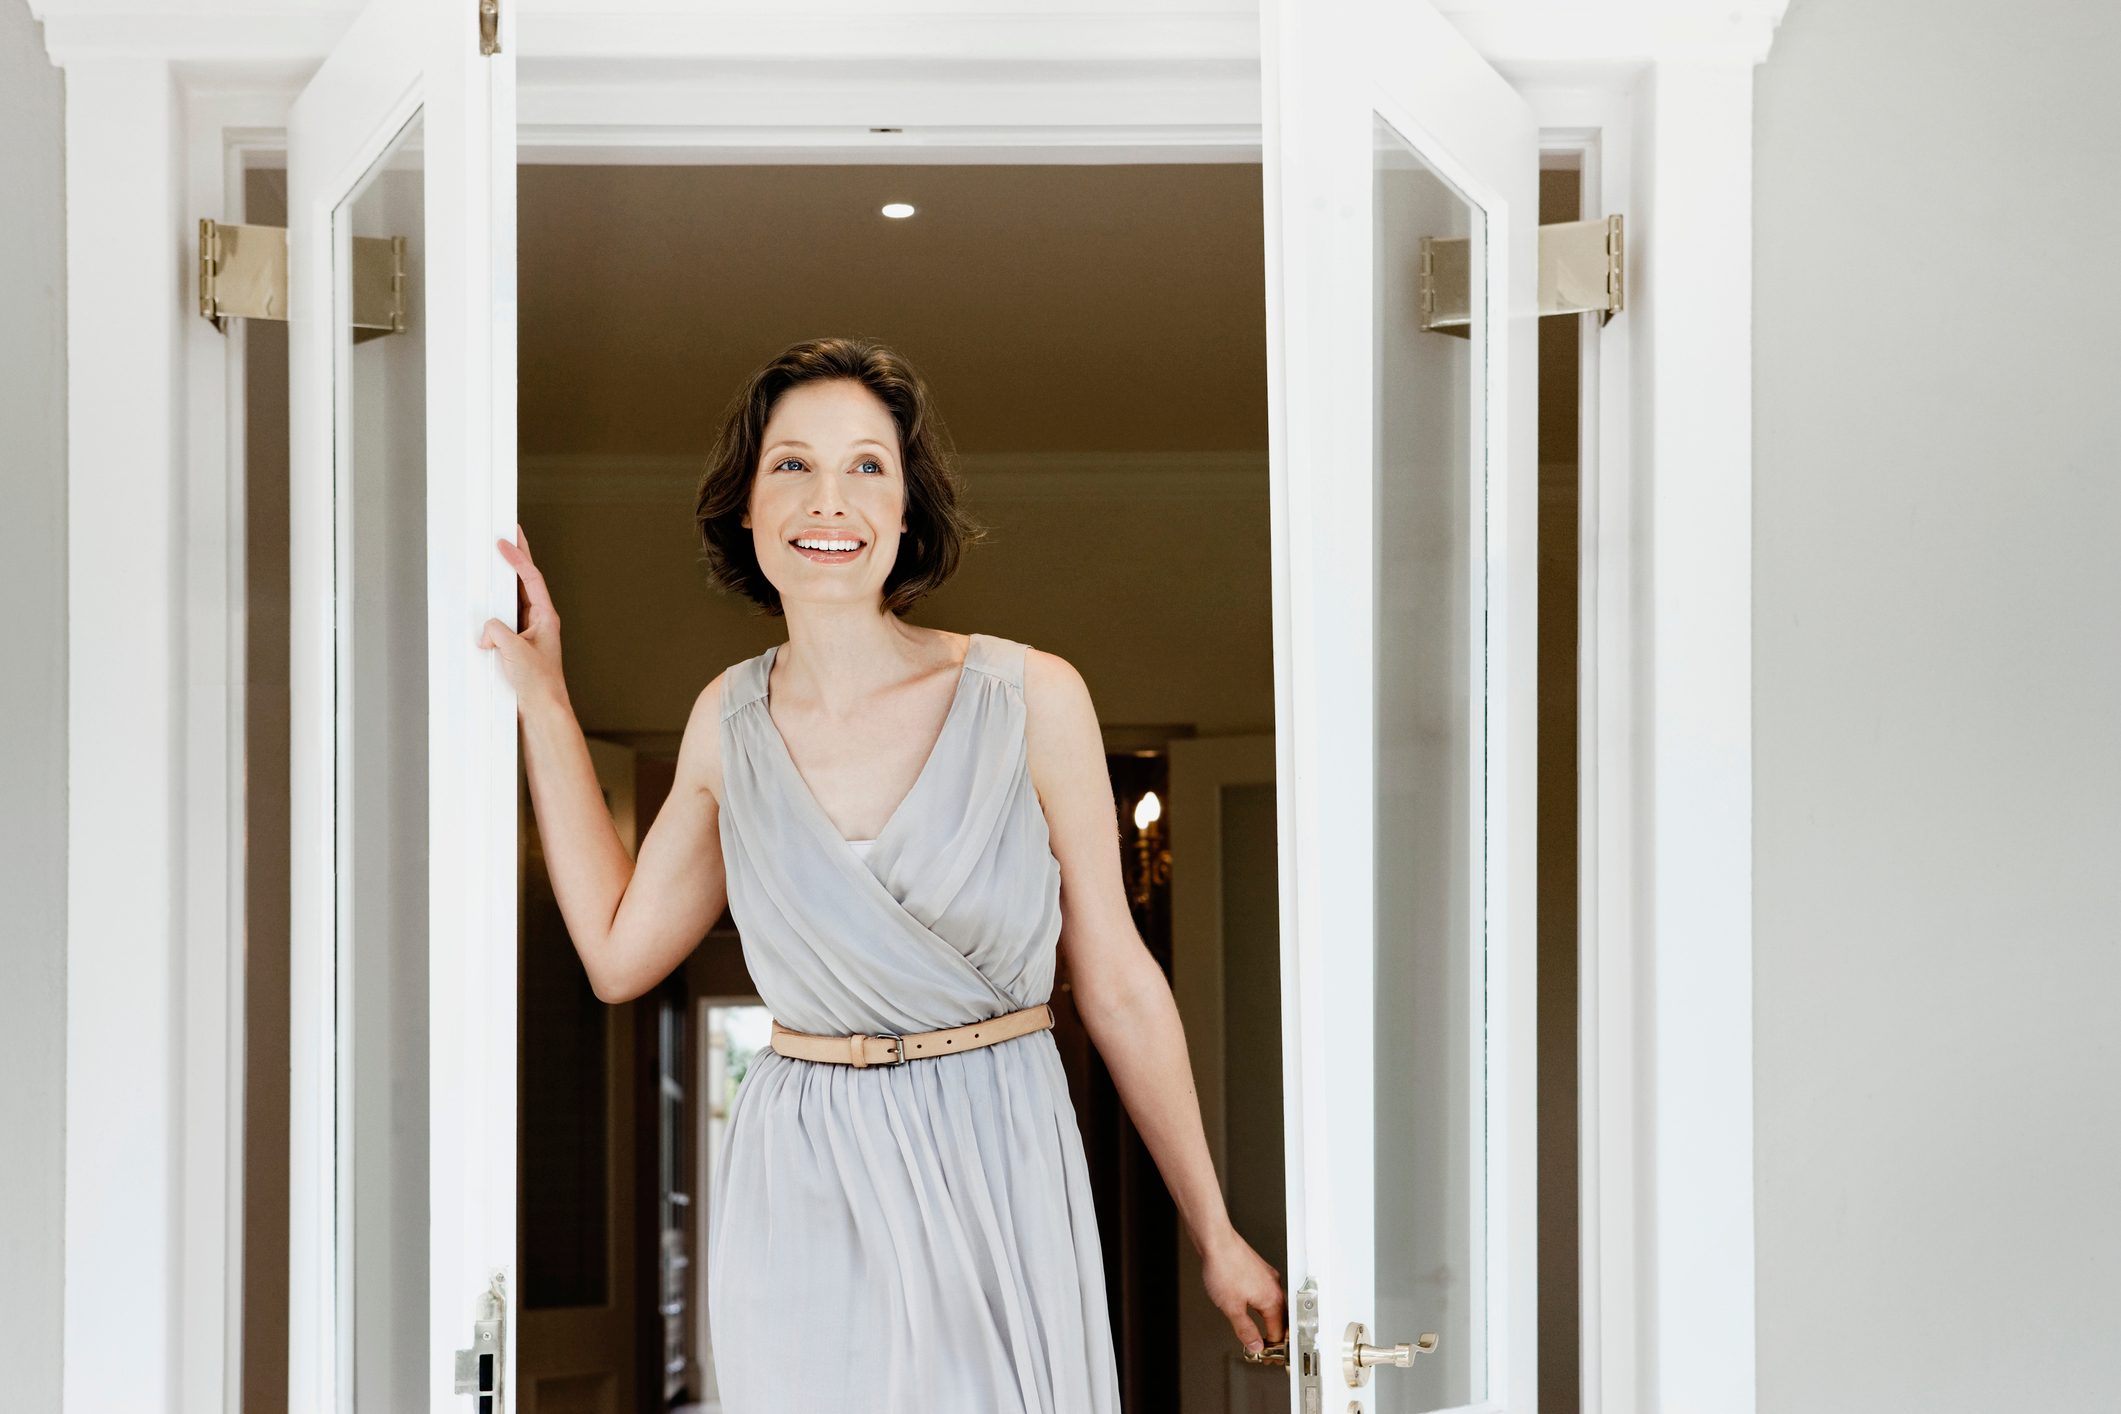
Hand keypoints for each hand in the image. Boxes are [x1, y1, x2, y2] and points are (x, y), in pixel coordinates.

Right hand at [478, 524, 565, 707]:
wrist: (543, 709)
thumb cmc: (539, 682)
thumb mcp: (513, 649)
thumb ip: (497, 631)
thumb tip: (487, 628)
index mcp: (546, 617)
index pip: (531, 578)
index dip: (518, 557)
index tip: (506, 541)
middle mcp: (540, 622)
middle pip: (525, 584)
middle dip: (516, 560)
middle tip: (508, 538)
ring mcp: (530, 634)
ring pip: (514, 603)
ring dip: (503, 586)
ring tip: (494, 567)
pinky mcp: (520, 646)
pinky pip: (504, 622)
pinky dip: (494, 615)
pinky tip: (485, 613)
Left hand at [1199, 1226, 1285, 1358]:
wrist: (1216, 1241)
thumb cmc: (1224, 1267)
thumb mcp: (1232, 1308)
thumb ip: (1245, 1330)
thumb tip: (1255, 1345)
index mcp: (1272, 1299)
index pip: (1278, 1332)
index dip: (1271, 1348)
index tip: (1264, 1356)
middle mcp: (1274, 1287)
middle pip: (1280, 1319)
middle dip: (1273, 1335)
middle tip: (1263, 1348)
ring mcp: (1268, 1277)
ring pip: (1274, 1305)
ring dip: (1268, 1320)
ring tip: (1257, 1332)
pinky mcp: (1259, 1270)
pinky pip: (1266, 1294)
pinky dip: (1262, 1306)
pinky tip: (1251, 1307)